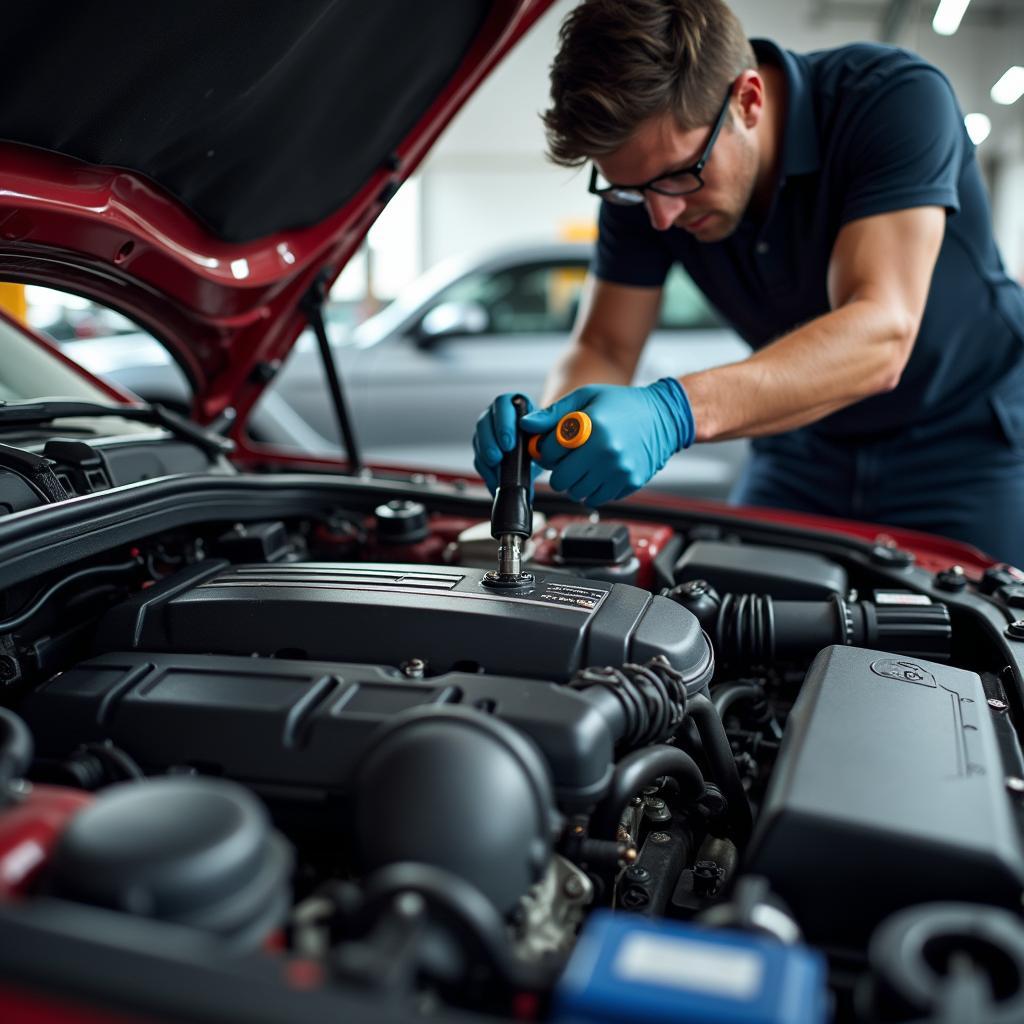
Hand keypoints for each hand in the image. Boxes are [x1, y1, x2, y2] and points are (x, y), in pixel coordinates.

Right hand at [472, 393, 541, 493]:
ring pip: (478, 439)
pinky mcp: (482, 449)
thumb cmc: (543, 437)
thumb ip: (541, 436)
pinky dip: (486, 470)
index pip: (502, 404)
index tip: (509, 443)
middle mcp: (496, 414)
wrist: (541, 450)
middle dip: (490, 442)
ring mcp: (487, 431)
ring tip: (495, 466)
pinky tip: (494, 478)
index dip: (503, 424)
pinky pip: (478, 457)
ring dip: (485, 455)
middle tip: (498, 457)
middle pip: (484, 422)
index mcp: (514, 404)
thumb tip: (537, 445)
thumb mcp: (545, 434)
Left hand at [520, 378, 694, 505]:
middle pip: (560, 479)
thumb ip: (554, 413)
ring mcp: (619, 471)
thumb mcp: (586, 397)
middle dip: (558, 470)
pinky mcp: (629, 484)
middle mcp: (606, 452)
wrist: (664, 417)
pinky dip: (593, 489)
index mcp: (591, 428)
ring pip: (577, 493)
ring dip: (574, 482)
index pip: (549, 453)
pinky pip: (597, 498)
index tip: (551, 447)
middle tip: (567, 458)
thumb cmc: (623, 404)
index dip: (545, 450)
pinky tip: (599, 472)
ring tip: (584, 464)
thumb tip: (526, 425)